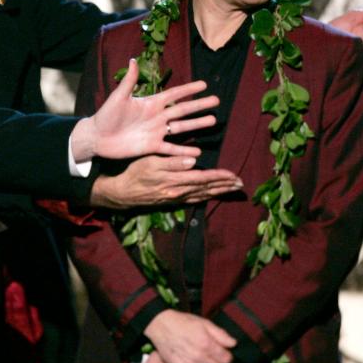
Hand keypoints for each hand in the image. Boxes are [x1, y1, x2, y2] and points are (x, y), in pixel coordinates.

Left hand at [71, 59, 217, 161]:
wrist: (97, 137)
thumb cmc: (106, 115)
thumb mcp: (118, 97)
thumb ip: (128, 81)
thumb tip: (132, 60)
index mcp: (151, 103)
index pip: (174, 94)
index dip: (188, 89)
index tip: (204, 84)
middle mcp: (157, 116)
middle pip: (183, 110)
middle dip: (199, 105)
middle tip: (216, 101)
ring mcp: (156, 132)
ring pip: (181, 128)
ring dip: (197, 125)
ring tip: (213, 121)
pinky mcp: (152, 147)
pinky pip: (171, 149)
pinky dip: (183, 151)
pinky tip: (197, 153)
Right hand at [90, 155, 241, 208]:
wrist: (122, 192)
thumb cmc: (135, 173)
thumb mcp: (150, 162)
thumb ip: (172, 162)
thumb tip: (193, 161)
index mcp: (175, 180)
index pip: (203, 178)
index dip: (220, 177)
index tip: (234, 175)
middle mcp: (179, 192)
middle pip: (207, 189)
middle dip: (225, 186)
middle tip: (241, 183)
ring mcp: (176, 198)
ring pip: (203, 195)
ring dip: (219, 192)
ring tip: (233, 189)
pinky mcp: (172, 201)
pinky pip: (194, 200)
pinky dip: (206, 197)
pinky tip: (212, 195)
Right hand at [144, 310, 235, 362]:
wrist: (161, 325)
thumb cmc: (183, 322)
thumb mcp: (204, 323)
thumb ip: (220, 334)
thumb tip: (233, 343)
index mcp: (207, 344)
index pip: (227, 359)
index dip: (228, 356)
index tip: (224, 353)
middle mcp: (199, 357)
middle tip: (215, 358)